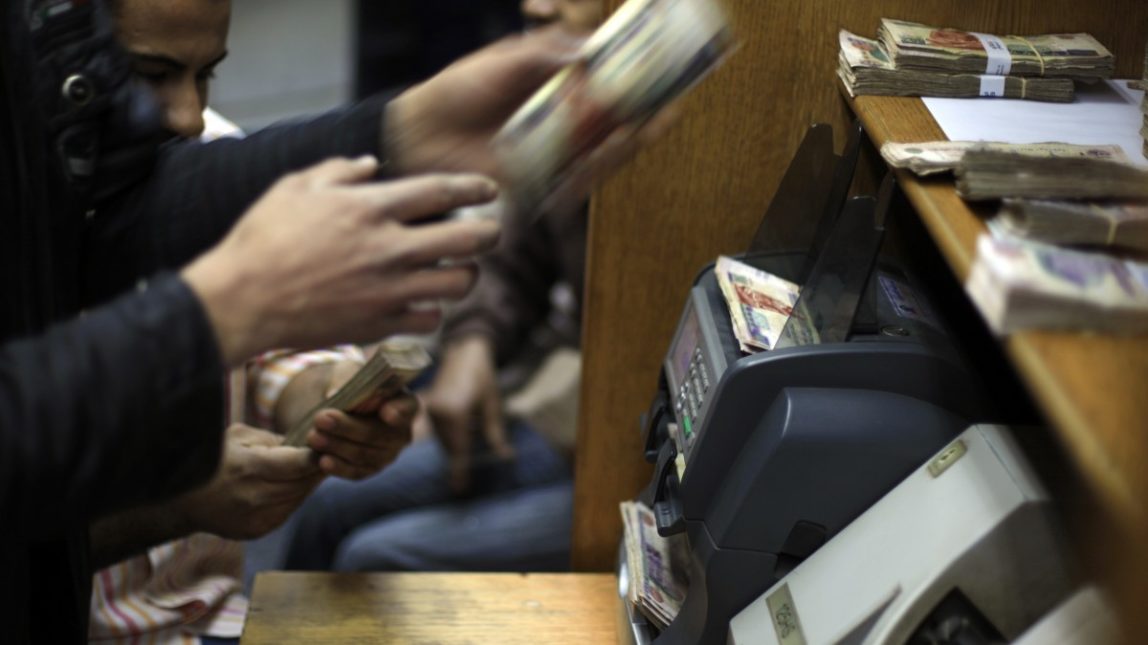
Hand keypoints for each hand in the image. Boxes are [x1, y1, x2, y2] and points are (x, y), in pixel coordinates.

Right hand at [172, 424, 322, 539]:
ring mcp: (257, 517)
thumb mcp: (239, 436)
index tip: (328, 443)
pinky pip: (288, 510)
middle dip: (317, 468)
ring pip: (299, 498)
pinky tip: (292, 485)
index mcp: (251, 468)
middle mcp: (256, 496)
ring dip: (308, 483)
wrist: (181, 500)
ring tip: (311, 467)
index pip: (301, 463)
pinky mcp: (258, 530)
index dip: (319, 454)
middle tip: (329, 453)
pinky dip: (294, 497)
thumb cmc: (211, 460)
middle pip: (304, 482)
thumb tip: (305, 444)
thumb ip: (273, 439)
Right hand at [182, 156, 501, 365]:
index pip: (442, 191)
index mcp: (369, 208)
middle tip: (490, 232)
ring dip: (466, 274)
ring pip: (460, 283)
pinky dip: (434, 310)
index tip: (491, 191)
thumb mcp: (294, 187)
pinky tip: (424, 301)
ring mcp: (389, 290)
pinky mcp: (381, 325)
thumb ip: (338, 171)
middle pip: (469, 238)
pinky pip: (431, 319)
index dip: (476, 188)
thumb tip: (372, 165)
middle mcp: (389, 248)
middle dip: (489, 233)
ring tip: (459, 270)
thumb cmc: (262, 239)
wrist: (242, 301)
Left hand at [305, 384, 416, 480]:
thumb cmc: (351, 385)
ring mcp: (388, 454)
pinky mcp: (371, 469)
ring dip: (337, 446)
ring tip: (312, 437)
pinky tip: (322, 461)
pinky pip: (357, 472)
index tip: (386, 412)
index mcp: (404, 402)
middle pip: (378, 433)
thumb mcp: (349, 374)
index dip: (399, 411)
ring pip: (364, 454)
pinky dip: (339, 467)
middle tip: (320, 418)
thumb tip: (333, 394)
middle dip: (347, 427)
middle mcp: (402, 432)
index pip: (407, 407)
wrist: (339, 409)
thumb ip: (345, 381)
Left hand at [387, 27, 680, 213]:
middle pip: (616, 127)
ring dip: (626, 145)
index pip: (609, 88)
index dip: (639, 85)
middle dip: (645, 121)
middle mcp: (562, 125)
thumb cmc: (460, 91)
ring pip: (602, 155)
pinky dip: (594, 170)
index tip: (665, 77)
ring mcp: (553, 155)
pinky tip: (609, 153)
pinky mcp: (539, 183)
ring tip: (644, 129)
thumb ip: (545, 52)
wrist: (422, 130)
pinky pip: (575, 181)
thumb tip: (589, 51)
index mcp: (558, 90)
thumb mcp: (505, 60)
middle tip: (668, 111)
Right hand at [422, 335, 512, 492]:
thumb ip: (495, 433)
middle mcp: (438, 413)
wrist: (465, 352)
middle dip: (459, 460)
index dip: (459, 472)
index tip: (460, 490)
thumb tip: (505, 457)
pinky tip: (458, 435)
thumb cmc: (483, 376)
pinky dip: (447, 437)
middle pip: (449, 447)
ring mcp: (429, 410)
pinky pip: (436, 431)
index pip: (458, 450)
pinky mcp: (426, 407)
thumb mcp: (493, 405)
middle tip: (465, 480)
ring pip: (441, 440)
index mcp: (455, 412)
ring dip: (453, 448)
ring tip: (465, 454)